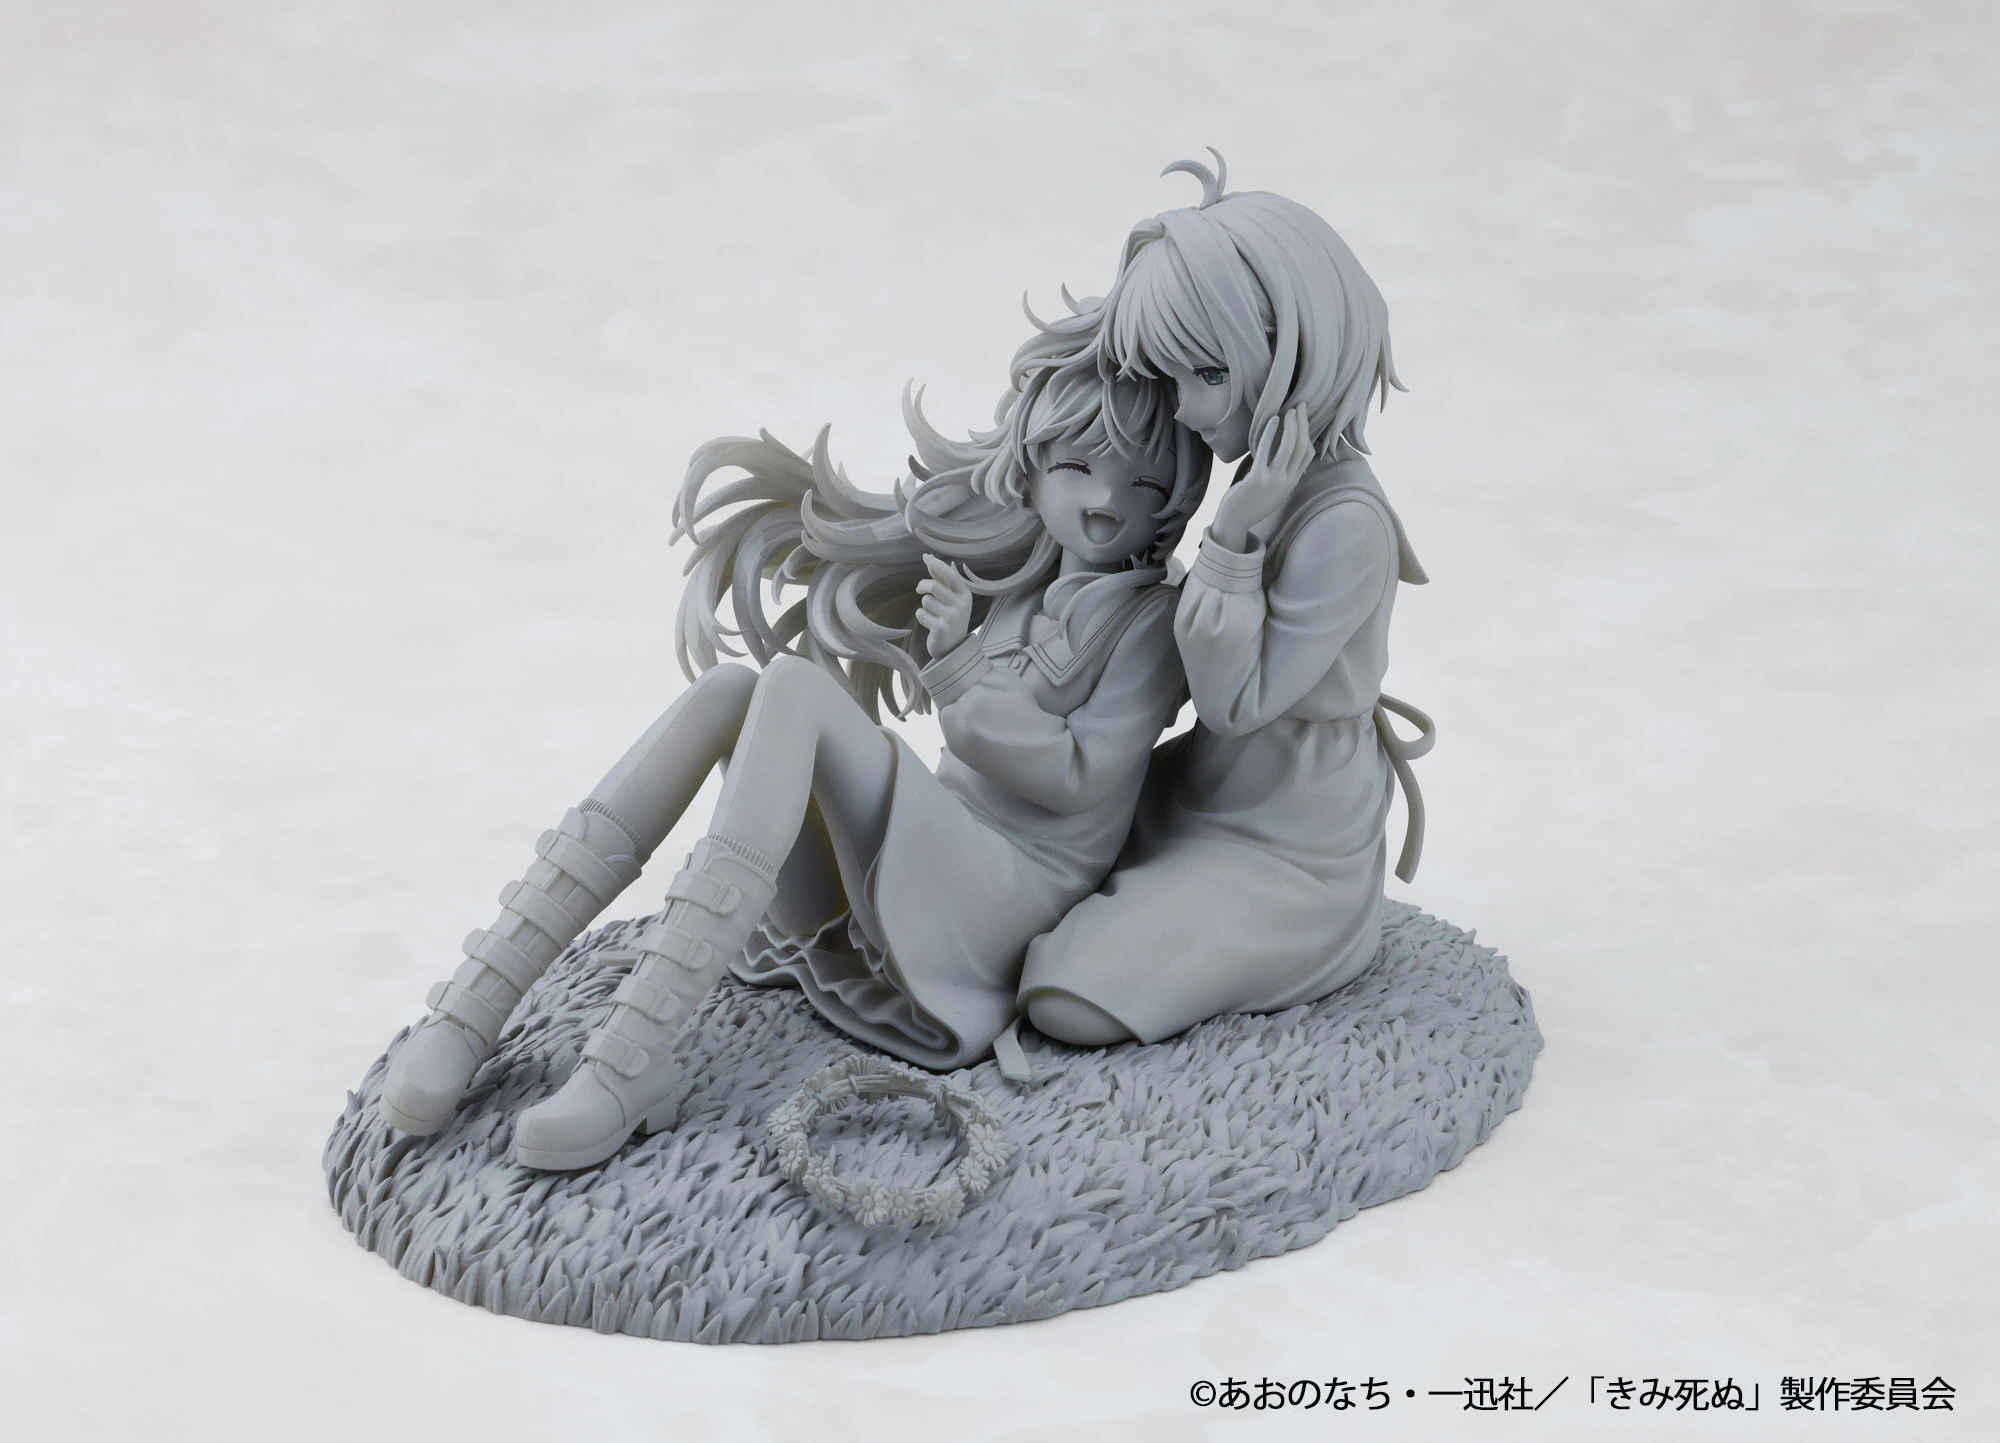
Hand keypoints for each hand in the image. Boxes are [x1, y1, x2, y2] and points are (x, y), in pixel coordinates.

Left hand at [915, 554, 974, 655]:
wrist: (953, 647)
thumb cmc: (950, 617)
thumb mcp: (951, 597)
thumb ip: (941, 579)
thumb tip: (929, 557)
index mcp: (965, 594)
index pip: (950, 575)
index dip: (937, 565)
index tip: (926, 557)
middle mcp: (961, 605)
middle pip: (934, 586)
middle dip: (923, 585)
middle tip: (919, 589)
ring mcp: (952, 617)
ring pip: (926, 601)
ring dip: (924, 606)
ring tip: (932, 614)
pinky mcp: (941, 628)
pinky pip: (921, 614)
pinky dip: (921, 617)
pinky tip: (930, 624)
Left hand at [1209, 406, 1312, 551]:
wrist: (1236, 521)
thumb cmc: (1250, 502)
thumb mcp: (1273, 490)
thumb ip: (1280, 474)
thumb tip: (1279, 454)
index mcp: (1292, 482)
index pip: (1308, 454)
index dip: (1308, 434)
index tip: (1303, 418)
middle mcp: (1287, 481)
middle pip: (1302, 447)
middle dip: (1303, 425)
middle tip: (1300, 407)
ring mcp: (1274, 480)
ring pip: (1290, 448)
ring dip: (1292, 426)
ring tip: (1289, 411)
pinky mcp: (1259, 478)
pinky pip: (1267, 451)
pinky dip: (1270, 433)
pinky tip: (1272, 420)